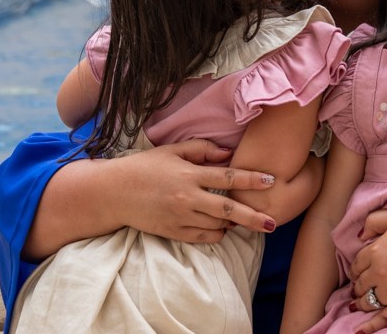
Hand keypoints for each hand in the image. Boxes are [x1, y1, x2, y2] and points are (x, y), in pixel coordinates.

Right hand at [25, 138, 278, 260]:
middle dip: (252, 217)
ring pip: (217, 225)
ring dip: (235, 224)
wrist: (113, 193)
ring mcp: (180, 218)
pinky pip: (202, 238)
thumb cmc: (145, 166)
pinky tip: (223, 228)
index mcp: (189, 174)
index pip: (228, 177)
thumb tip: (228, 152)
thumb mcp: (172, 150)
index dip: (251, 179)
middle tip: (273, 222)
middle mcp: (188, 198)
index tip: (271, 180)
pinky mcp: (173, 232)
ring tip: (248, 221)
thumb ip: (202, 149)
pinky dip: (216, 234)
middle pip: (228, 209)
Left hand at [348, 211, 386, 333]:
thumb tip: (360, 236)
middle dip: (358, 285)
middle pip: (360, 283)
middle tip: (359, 286)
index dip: (356, 268)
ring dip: (360, 303)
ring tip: (359, 303)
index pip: (357, 263)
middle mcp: (380, 273)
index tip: (359, 270)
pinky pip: (382, 320)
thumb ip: (374, 221)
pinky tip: (360, 330)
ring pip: (367, 301)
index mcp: (376, 250)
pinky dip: (369, 326)